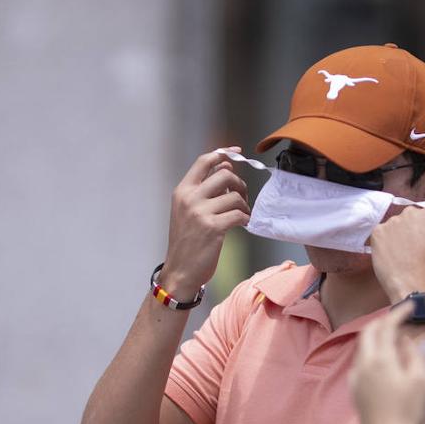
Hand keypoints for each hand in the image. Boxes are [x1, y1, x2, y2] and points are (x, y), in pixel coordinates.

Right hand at [160, 149, 249, 296]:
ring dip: (244, 205)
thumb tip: (226, 170)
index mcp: (182, 191)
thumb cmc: (186, 242)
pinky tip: (242, 225)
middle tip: (241, 197)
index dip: (223, 154)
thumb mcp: (187, 211)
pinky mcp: (213, 228)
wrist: (179, 271)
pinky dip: (245, 219)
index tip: (237, 153)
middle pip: (225, 174)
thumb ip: (203, 191)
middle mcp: (189, 198)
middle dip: (239, 184)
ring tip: (241, 215)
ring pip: (235, 196)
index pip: (204, 161)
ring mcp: (200, 212)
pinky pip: (239, 215)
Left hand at [350, 303, 424, 423]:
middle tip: (401, 320)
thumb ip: (413, 353)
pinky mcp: (354, 388)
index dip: (398, 313)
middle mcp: (363, 363)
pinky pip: (361, 361)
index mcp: (380, 359)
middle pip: (369, 332)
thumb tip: (406, 339)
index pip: (386, 326)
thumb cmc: (409, 411)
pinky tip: (385, 360)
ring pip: (363, 346)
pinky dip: (372, 352)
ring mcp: (355, 376)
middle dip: (384, 321)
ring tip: (396, 339)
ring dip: (377, 336)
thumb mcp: (421, 380)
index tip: (410, 306)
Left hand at [367, 206, 424, 301]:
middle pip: (409, 218)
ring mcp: (392, 222)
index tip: (424, 243)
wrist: (414, 287)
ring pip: (394, 226)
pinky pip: (380, 233)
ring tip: (403, 255)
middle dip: (411, 230)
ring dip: (397, 236)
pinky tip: (392, 256)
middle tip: (414, 250)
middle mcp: (411, 212)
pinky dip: (384, 242)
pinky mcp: (377, 232)